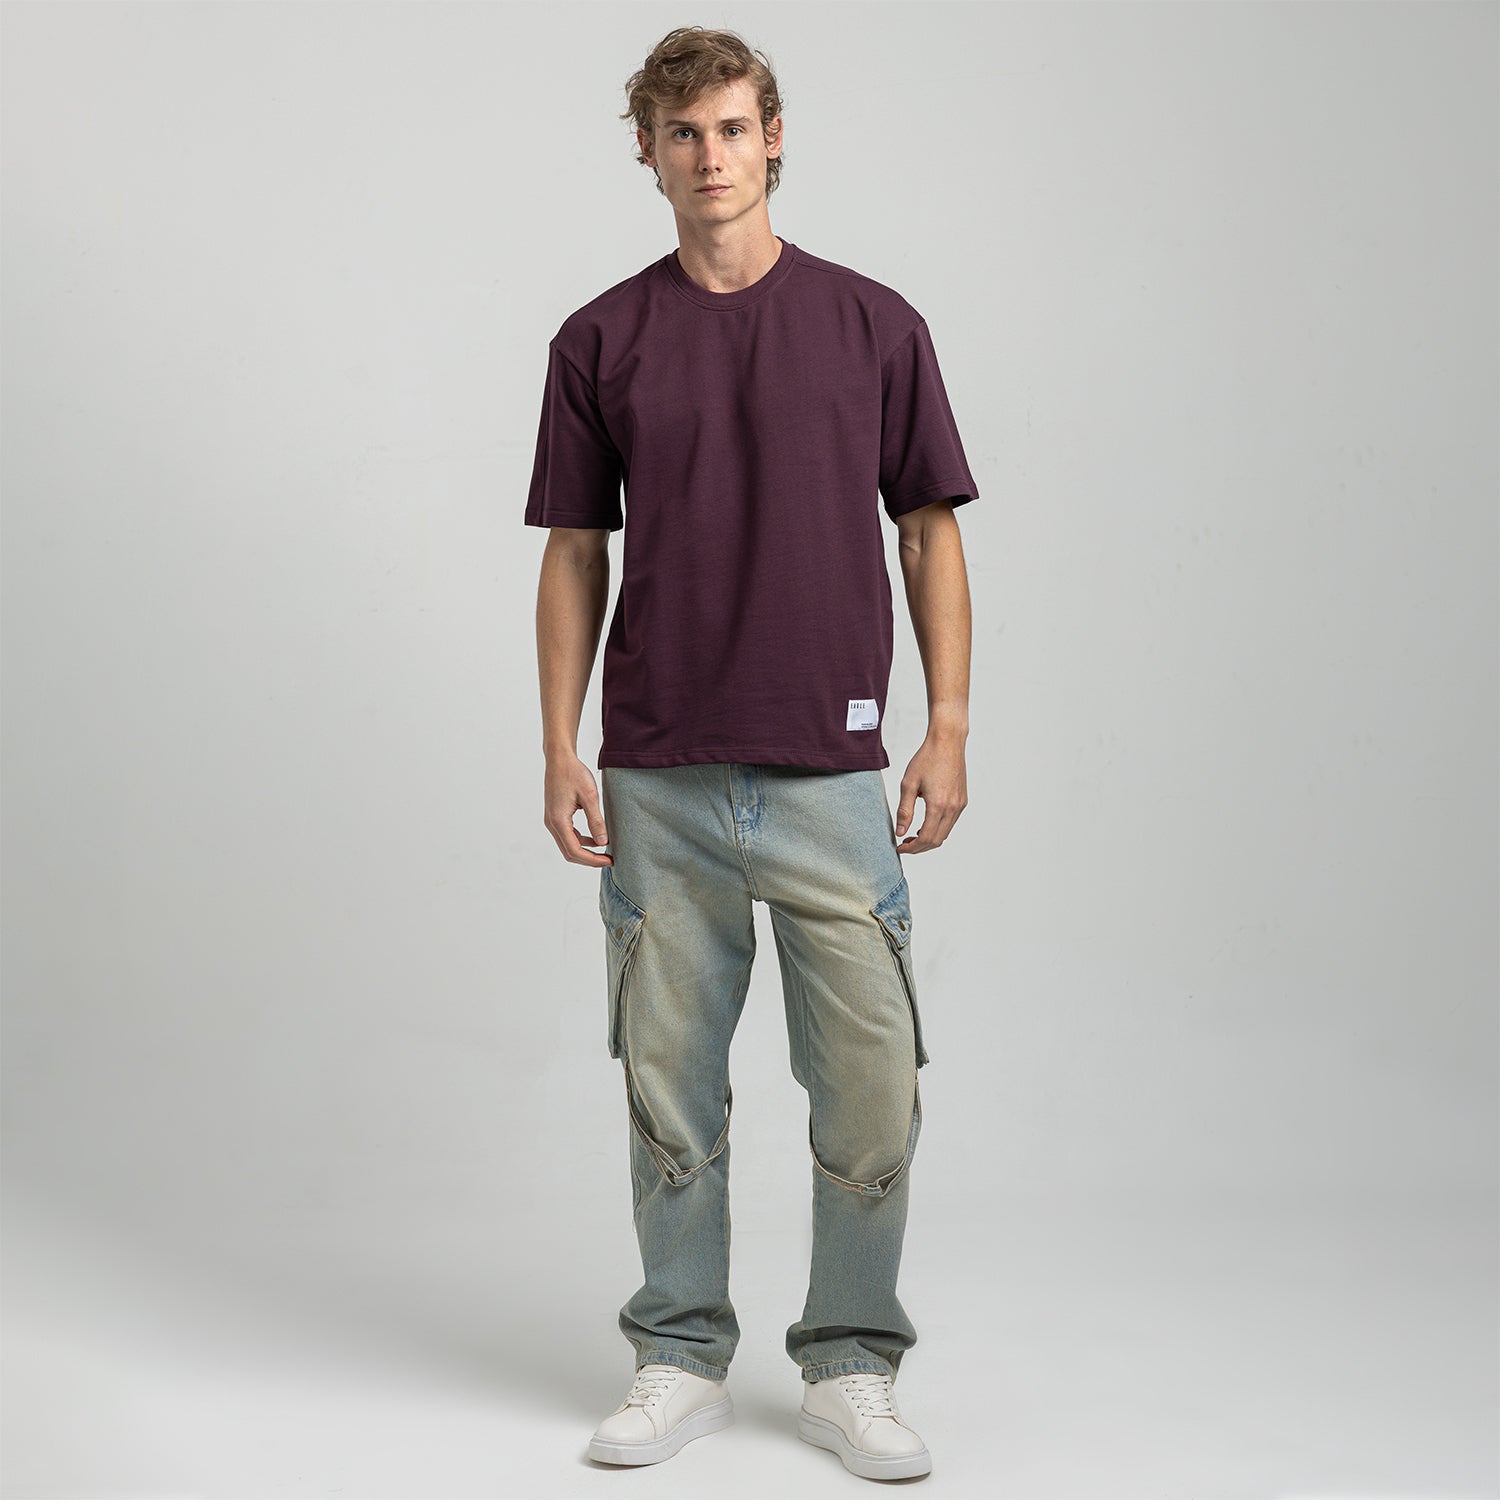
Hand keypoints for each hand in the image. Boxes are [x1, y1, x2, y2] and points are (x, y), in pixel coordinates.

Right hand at [544, 754, 612, 866]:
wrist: (560, 759)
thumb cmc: (573, 773)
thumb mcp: (590, 797)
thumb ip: (596, 821)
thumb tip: (603, 842)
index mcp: (559, 821)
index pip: (575, 851)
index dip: (593, 860)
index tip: (609, 860)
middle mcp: (552, 823)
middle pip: (569, 852)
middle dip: (589, 860)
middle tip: (609, 860)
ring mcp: (552, 820)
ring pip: (568, 845)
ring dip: (585, 851)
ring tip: (604, 851)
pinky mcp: (555, 816)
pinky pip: (567, 835)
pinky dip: (581, 841)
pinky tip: (595, 838)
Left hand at [894, 738, 968, 852]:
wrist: (947, 742)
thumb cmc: (927, 759)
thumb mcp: (908, 784)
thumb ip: (904, 810)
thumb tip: (900, 832)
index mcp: (938, 805)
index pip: (925, 838)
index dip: (911, 848)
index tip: (900, 848)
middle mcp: (952, 808)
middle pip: (937, 840)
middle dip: (919, 847)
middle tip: (904, 844)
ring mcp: (960, 805)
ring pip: (945, 833)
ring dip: (929, 839)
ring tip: (912, 835)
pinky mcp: (962, 801)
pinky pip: (950, 823)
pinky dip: (938, 829)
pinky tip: (926, 824)